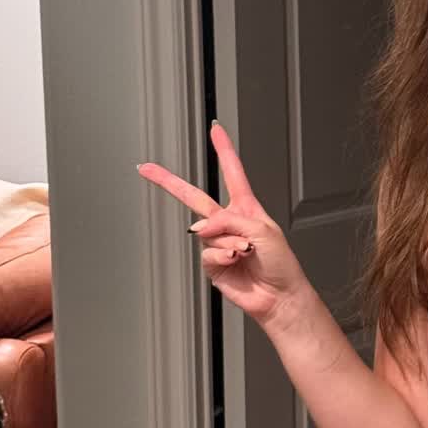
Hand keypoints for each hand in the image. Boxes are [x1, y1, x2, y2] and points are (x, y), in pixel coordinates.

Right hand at [138, 121, 310, 328]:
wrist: (280, 297)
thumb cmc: (281, 264)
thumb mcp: (262, 230)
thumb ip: (230, 220)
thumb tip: (201, 226)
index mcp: (246, 209)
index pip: (232, 173)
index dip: (224, 151)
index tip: (215, 130)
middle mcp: (230, 223)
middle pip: (194, 197)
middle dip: (169, 182)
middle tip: (147, 168)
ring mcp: (218, 243)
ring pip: (208, 232)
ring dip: (229, 240)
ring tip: (247, 252)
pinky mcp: (212, 263)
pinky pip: (207, 252)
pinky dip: (222, 255)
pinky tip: (236, 261)